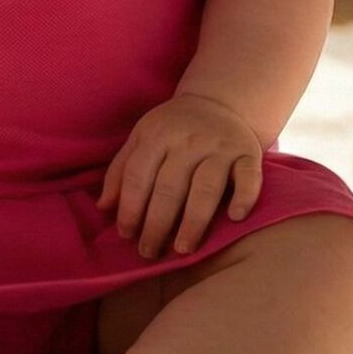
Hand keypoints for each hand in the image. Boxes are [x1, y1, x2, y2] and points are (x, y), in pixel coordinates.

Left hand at [96, 93, 264, 259]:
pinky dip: (244, 197)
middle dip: (156, 224)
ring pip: (206, 188)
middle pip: (169, 188)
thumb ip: (121, 170)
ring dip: (193, 222)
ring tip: (182, 249)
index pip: (138, 176)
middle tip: (149, 252)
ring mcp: (220, 146)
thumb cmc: (173, 129)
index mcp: (157, 135)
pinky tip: (234, 218)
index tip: (126, 235)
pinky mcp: (249, 152)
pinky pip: (249, 177)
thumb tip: (103, 207)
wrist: (218, 101)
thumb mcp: (142, 138)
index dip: (129, 207)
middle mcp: (188, 140)